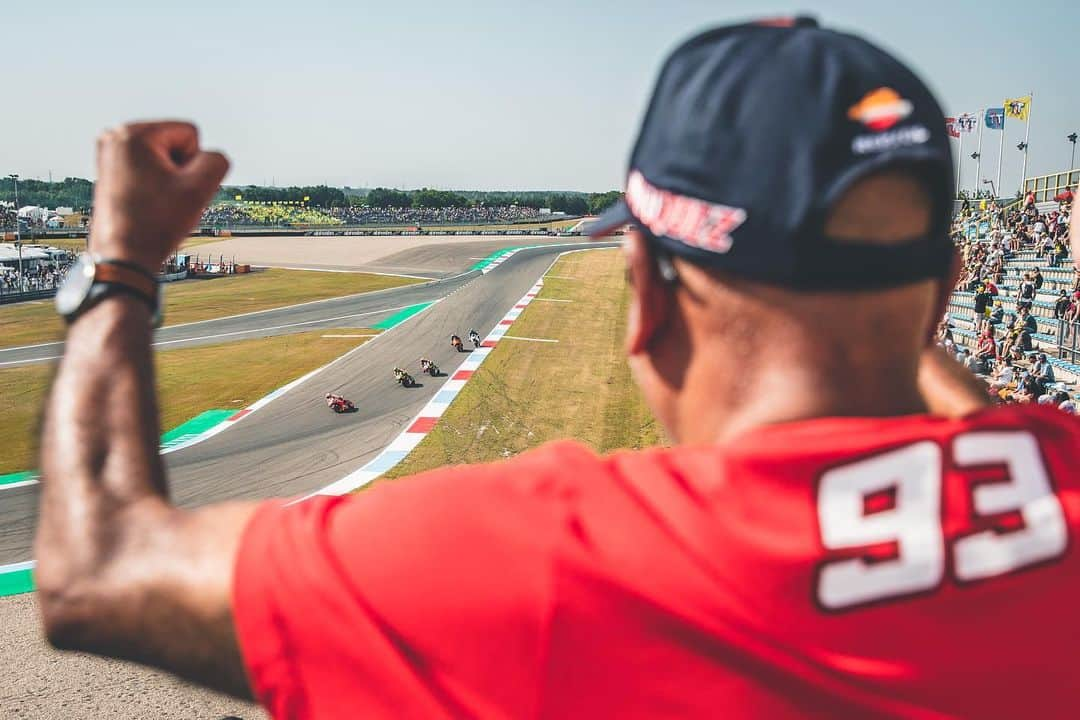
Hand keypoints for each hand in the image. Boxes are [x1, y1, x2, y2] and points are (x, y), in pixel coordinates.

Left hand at [90, 121, 228, 272]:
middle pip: (176, 143)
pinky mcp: (110, 170)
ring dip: (170, 179)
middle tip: (164, 198)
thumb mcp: (201, 188)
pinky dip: (156, 184)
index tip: (172, 188)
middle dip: (180, 170)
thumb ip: (218, 160)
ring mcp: (109, 154)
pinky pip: (151, 168)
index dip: (193, 164)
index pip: (190, 134)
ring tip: (154, 202)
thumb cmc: (155, 224)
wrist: (123, 256)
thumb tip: (210, 158)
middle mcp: (115, 137)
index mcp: (133, 133)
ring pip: (165, 158)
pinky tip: (147, 203)